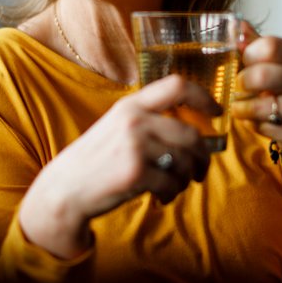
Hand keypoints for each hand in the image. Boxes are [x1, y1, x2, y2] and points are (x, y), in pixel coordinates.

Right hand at [18, 74, 219, 258]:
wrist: (64, 190)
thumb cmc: (97, 161)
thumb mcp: (118, 128)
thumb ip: (149, 121)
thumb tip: (196, 131)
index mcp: (131, 105)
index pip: (177, 85)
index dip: (203, 97)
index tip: (217, 113)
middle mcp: (134, 120)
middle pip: (191, 134)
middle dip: (202, 157)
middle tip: (200, 171)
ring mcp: (134, 146)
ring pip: (185, 161)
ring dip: (187, 179)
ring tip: (175, 186)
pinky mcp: (136, 173)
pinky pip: (172, 183)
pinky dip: (172, 193)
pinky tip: (161, 197)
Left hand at [230, 21, 281, 161]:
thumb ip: (260, 46)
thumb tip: (237, 25)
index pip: (271, 46)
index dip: (249, 53)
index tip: (245, 60)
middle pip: (261, 75)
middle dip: (242, 82)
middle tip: (240, 86)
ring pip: (258, 106)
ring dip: (241, 107)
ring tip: (241, 106)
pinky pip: (262, 127)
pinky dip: (253, 125)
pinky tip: (258, 121)